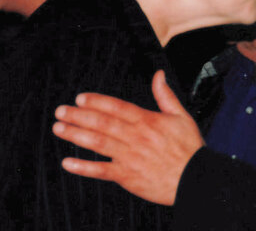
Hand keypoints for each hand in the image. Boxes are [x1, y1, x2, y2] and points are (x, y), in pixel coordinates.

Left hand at [52, 70, 203, 205]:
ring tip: (59, 129)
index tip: (79, 98)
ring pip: (98, 143)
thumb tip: (158, 74)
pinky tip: (68, 163)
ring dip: (76, 135)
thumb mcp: (181, 117)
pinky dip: (83, 168)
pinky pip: (101, 171)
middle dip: (78, 116)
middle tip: (60, 111)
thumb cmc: (189, 149)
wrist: (196, 179)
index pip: (116, 107)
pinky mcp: (127, 176)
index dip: (96, 102)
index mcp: (147, 120)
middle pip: (102, 123)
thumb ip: (165, 95)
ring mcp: (130, 157)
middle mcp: (136, 137)